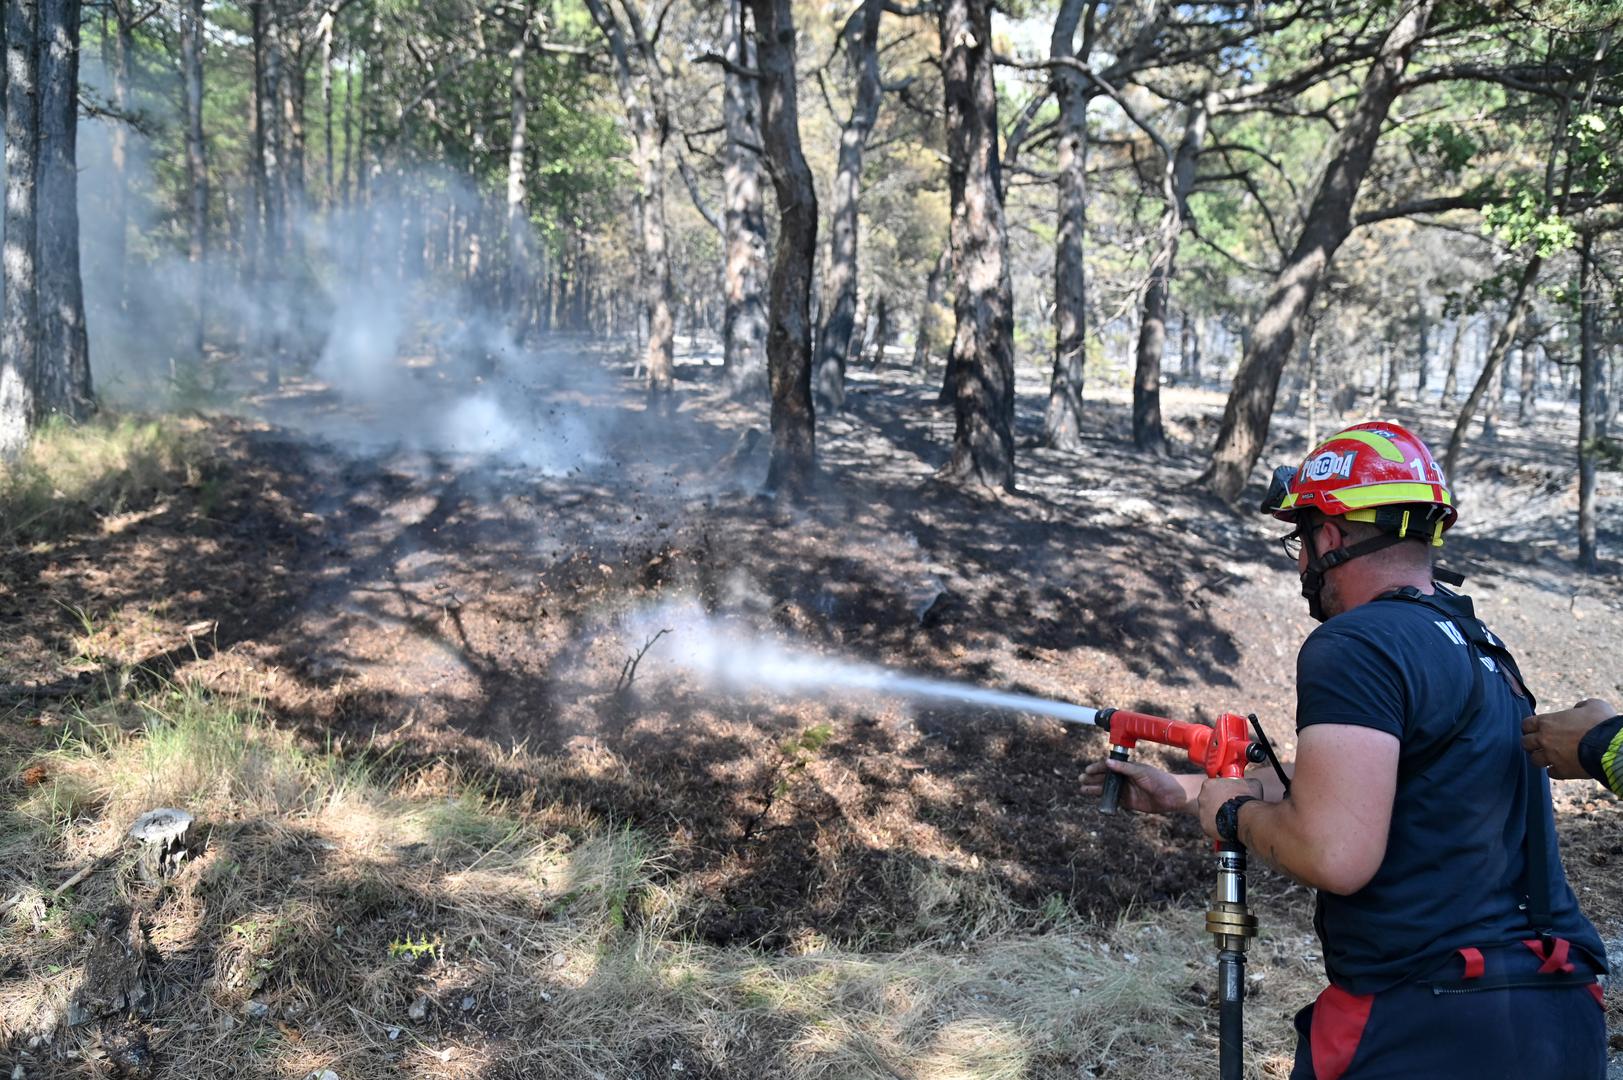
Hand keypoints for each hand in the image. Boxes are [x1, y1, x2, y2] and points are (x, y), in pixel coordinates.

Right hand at [1080, 757, 1195, 814]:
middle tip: (1081, 779)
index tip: (1087, 770)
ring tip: (1082, 789)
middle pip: (1105, 777)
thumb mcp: (1141, 772)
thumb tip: (1108, 762)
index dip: (1097, 768)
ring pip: (1106, 789)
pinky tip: (1096, 800)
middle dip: (1092, 778)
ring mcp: (1126, 790)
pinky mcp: (1129, 802)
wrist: (1172, 796)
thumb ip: (1124, 769)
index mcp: (1127, 768)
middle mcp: (1125, 778)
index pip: (1108, 766)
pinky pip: (1113, 800)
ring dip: (1095, 789)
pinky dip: (1104, 800)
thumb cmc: (1159, 779)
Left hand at [1197, 776, 1265, 844]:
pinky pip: (1211, 825)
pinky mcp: (1205, 826)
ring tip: (1231, 818)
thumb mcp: (1250, 784)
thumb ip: (1244, 782)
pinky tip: (1229, 826)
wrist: (1245, 817)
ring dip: (1218, 815)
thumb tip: (1248, 783)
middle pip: (1209, 800)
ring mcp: (1202, 812)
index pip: (1213, 786)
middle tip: (1230, 807)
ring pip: (1209, 813)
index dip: (1223, 790)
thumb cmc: (1246, 798)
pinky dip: (1218, 826)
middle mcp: (1201, 797)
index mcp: (1209, 784)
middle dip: (1218, 803)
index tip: (1230, 794)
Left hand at [1523, 698, 1616, 779]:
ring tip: (1549, 757)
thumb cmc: (1602, 723)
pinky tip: (1562, 767)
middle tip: (1541, 744)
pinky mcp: (1562, 771)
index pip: (1526, 725)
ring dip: (1541, 758)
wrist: (1611, 745)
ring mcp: (1551, 756)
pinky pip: (1551, 773)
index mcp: (1548, 722)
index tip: (1536, 730)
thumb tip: (1579, 710)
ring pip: (1534, 760)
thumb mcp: (1593, 705)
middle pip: (1525, 743)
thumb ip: (1580, 707)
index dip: (1530, 727)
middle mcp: (1544, 739)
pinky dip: (1556, 771)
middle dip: (1532, 744)